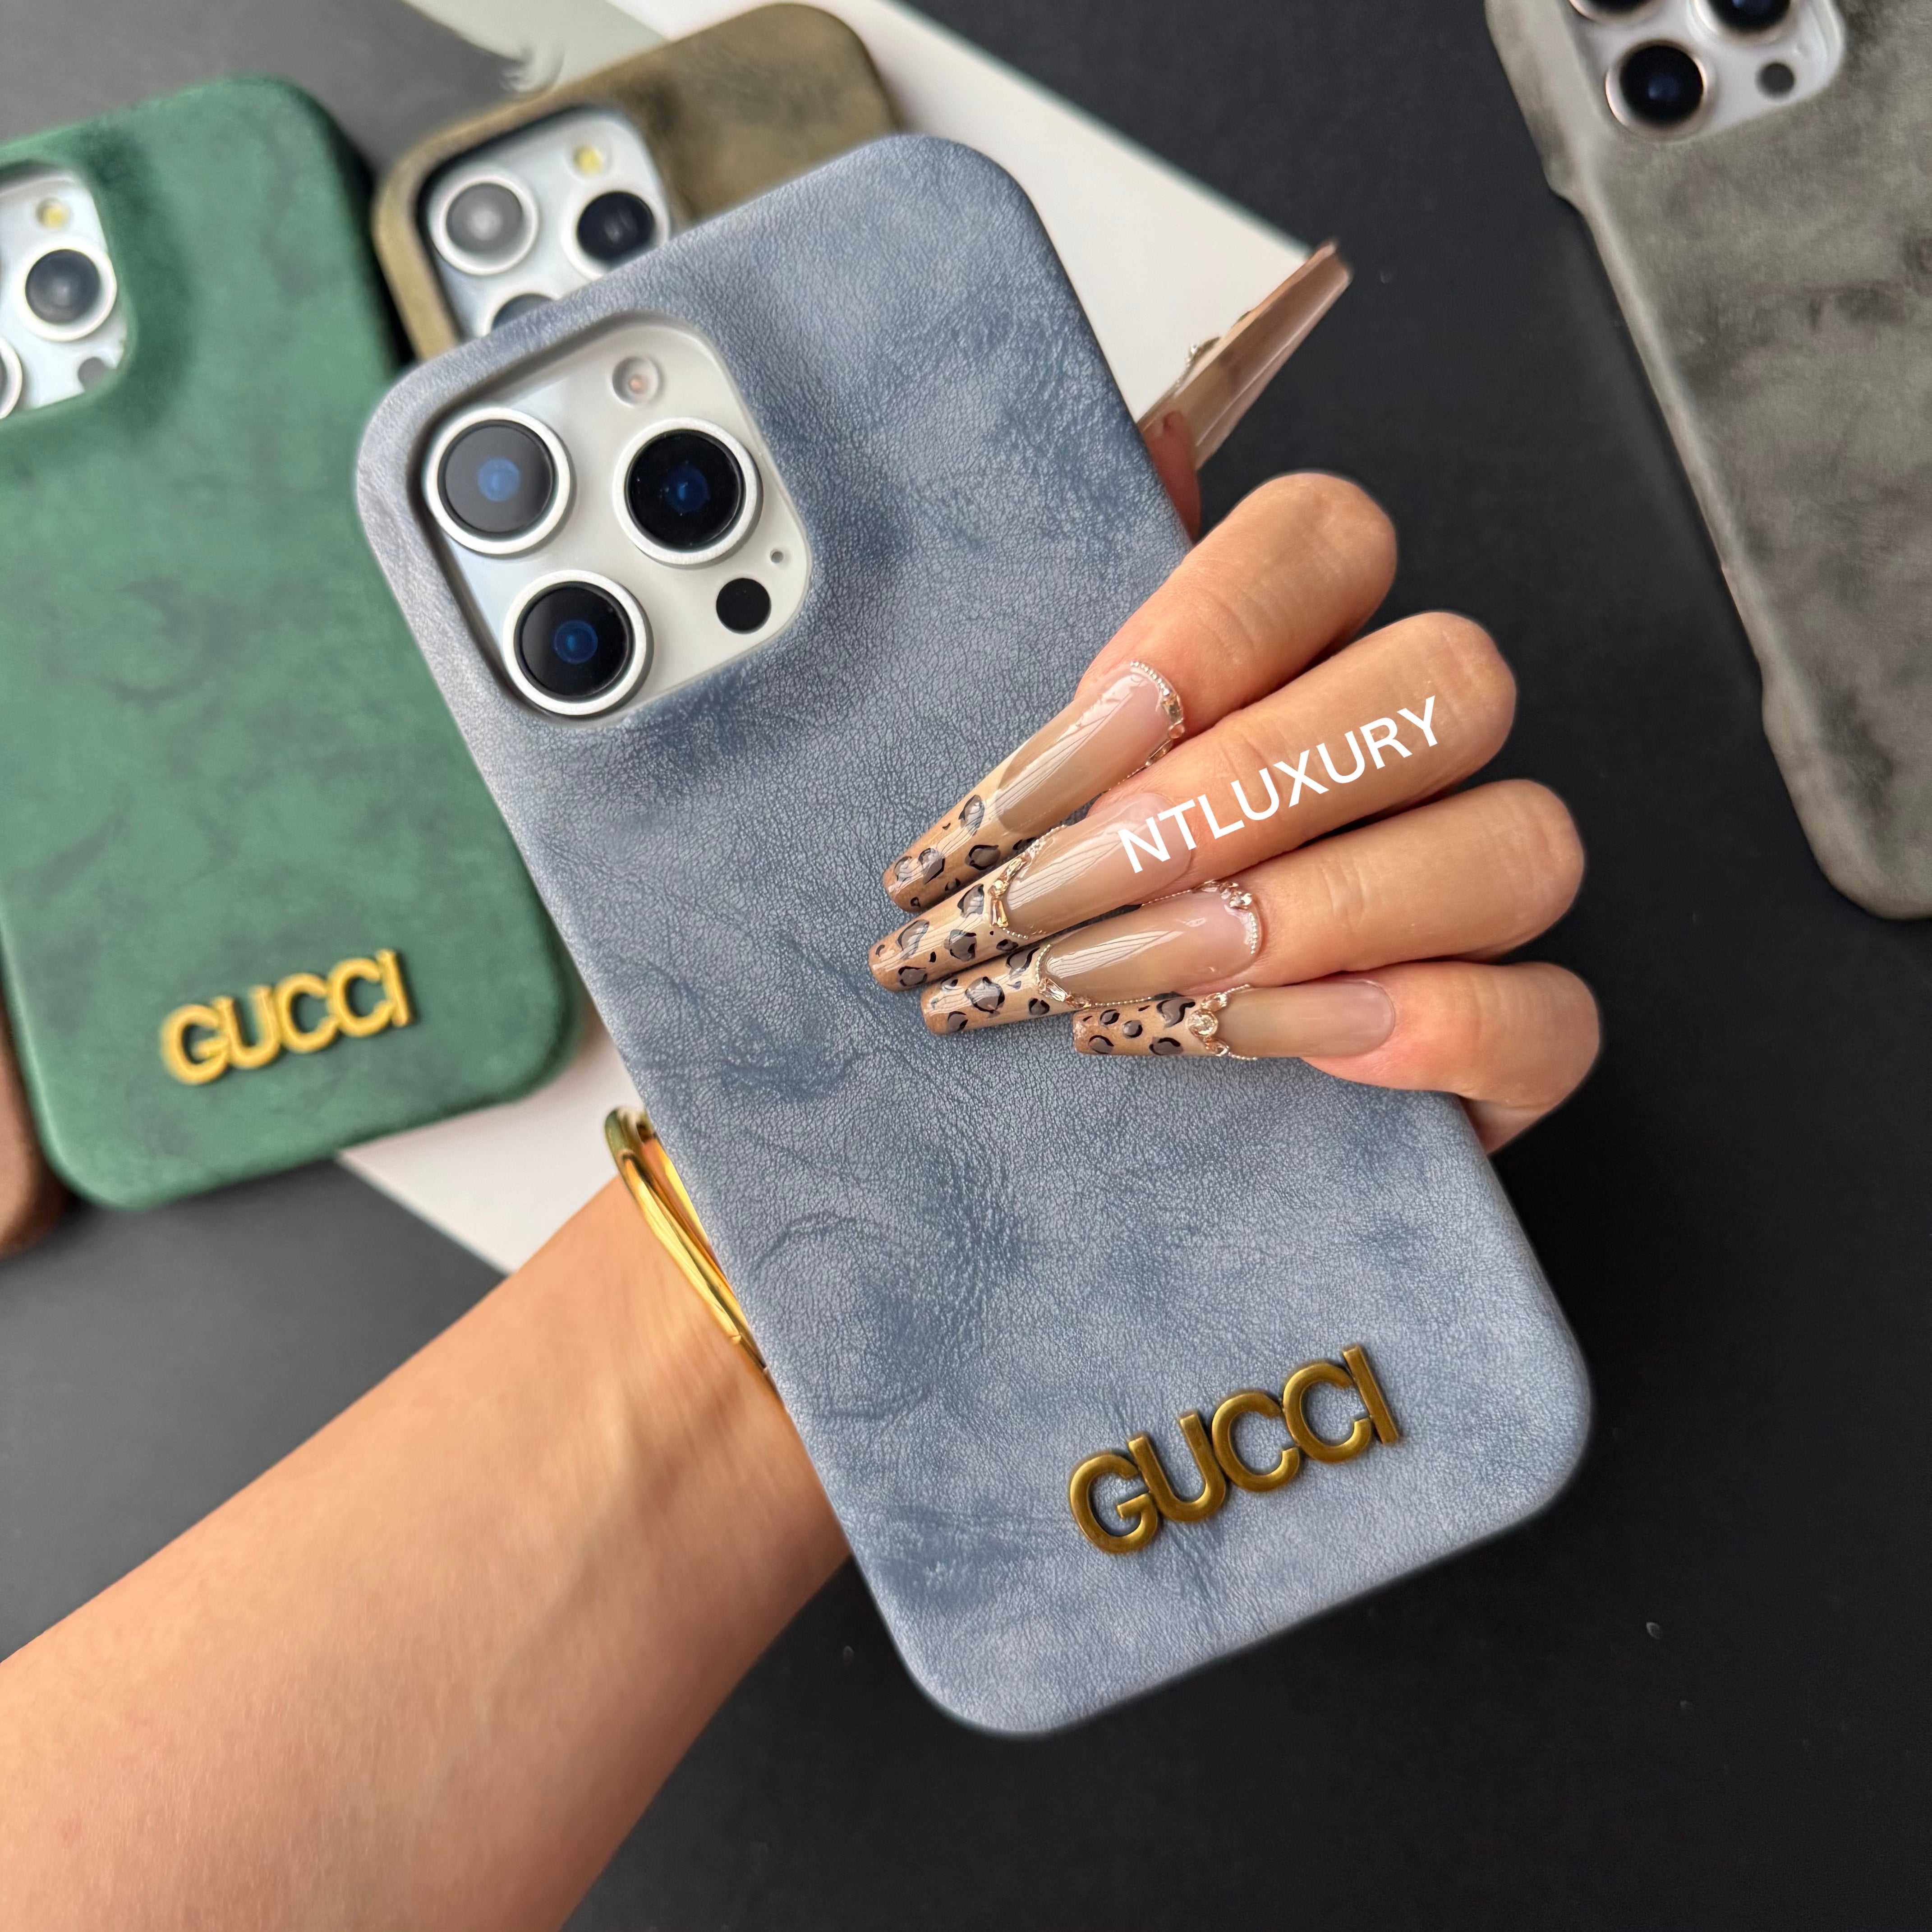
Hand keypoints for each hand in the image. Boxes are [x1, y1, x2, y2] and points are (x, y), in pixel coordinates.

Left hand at [868, 470, 1597, 1151]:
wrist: (1143, 1069)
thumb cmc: (1097, 899)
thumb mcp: (1061, 757)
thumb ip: (1104, 612)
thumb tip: (1148, 438)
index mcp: (1319, 646)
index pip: (1327, 540)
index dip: (1207, 628)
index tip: (1079, 745)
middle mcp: (1428, 747)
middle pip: (1443, 679)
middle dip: (1248, 790)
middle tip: (1081, 884)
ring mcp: (1487, 889)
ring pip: (1515, 840)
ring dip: (1317, 913)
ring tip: (1150, 978)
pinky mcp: (1517, 1037)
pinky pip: (1546, 1013)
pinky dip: (1417, 1029)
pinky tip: (1267, 1040)